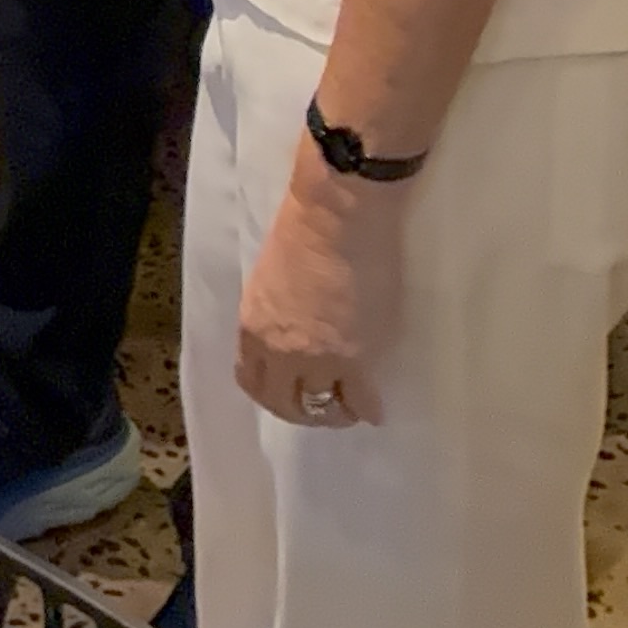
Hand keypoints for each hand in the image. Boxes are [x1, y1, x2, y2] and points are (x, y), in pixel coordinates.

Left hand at [234, 148, 403, 428]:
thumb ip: (274, 313)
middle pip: (285, 403)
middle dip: (302, 411)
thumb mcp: (269, 278)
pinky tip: (375, 410)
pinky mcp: (356, 358)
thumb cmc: (302, 229)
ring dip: (335, 413)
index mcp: (253, 328)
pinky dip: (368, 408)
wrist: (338, 214)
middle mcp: (280, 352)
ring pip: (323, 407)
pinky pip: (360, 399)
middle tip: (320, 408)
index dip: (272, 391)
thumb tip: (290, 331)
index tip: (288, 391)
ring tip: (349, 409)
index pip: (252, 380)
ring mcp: (319, 360)